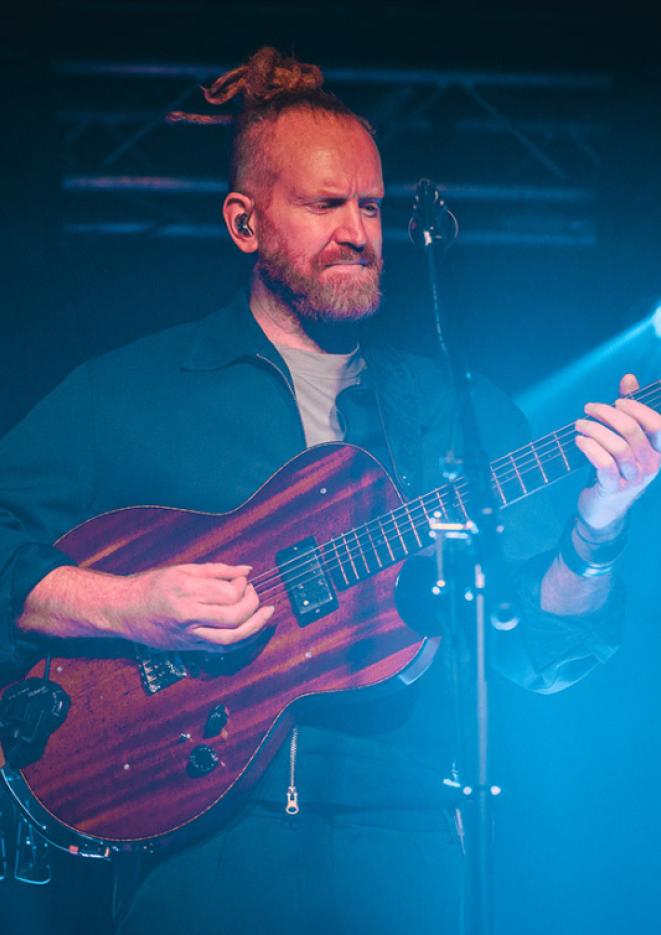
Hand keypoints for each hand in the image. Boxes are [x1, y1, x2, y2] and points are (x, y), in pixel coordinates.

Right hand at [121, 562, 275, 650]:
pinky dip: (240, 640)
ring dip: (254, 627)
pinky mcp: (188, 647)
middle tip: (255, 594)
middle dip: (253, 606)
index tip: (243, 579)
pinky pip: (220, 649)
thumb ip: (217, 570)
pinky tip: (249, 629)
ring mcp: (189, 635)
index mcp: (187, 591)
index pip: (229, 593)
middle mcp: (189, 616)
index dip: (243, 586)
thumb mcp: (182, 569)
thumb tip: (245, 569)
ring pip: (231, 639)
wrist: (123, 610)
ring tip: (265, 615)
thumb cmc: (150, 587)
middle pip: (234, 617)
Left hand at [575, 373, 660, 529]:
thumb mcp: (625, 439)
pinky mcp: (614, 489)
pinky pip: (604, 464)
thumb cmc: (615, 468)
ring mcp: (634, 479)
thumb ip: (630, 410)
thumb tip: (628, 379)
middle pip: (632, 431)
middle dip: (607, 414)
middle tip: (588, 408)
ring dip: (595, 430)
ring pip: (617, 447)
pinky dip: (590, 448)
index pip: (658, 425)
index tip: (617, 400)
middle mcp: (650, 465)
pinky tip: (579, 440)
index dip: (637, 408)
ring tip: (579, 424)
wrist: (604, 507)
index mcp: (658, 450)